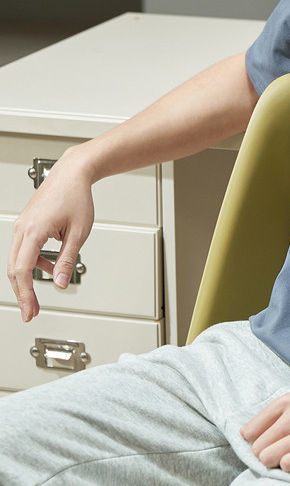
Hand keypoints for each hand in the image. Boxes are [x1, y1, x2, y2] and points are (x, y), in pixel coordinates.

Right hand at [7, 148, 94, 322]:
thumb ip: (67, 260)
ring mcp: (22, 225)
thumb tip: (60, 283)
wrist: (72, 173)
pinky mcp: (26, 224)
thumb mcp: (79, 233)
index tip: (29, 311)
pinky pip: (24, 250)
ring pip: (16, 260)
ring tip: (38, 298)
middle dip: (22, 293)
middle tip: (31, 312)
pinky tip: (49, 268)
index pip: (23, 270)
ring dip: (27, 280)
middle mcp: (22, 228)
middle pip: (14, 269)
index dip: (25, 294)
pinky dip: (34, 263)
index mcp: (34, 231)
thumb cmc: (76, 196)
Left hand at [240, 388, 289, 471]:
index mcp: (287, 402)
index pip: (250, 431)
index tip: (269, 447)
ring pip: (268, 458)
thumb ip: (280, 415)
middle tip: (284, 457)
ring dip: (277, 465)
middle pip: (257, 448)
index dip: (257, 443)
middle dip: (267, 456)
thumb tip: (251, 435)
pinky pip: (288, 464)